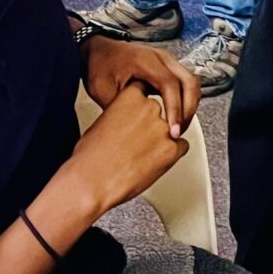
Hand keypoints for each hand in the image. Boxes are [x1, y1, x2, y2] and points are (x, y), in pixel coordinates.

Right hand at [67, 85, 188, 214]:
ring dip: (163, 140)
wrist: (91, 183)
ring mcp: (163, 128)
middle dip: (153, 125)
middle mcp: (151, 108)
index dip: (143, 105)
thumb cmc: (90, 157)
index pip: (146, 90)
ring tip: (143, 155)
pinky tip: (155, 162)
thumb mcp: (102, 122)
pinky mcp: (172, 150)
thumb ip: (121, 113)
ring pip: (174, 128)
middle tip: (139, 141)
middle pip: (161, 111)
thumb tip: (127, 118)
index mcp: (131, 97)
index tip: (140, 113)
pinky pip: (182, 147)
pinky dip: (172, 154)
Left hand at [83, 36, 199, 137]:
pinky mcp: (169, 68)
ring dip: (189, 105)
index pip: (170, 84)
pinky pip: (186, 83)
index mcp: (145, 61)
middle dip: (188, 109)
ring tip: (178, 126)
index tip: (173, 130)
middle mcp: (162, 58)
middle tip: (179, 131)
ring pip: (192, 82)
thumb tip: (138, 129)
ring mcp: (168, 61)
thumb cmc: (100, 66)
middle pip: (190, 82)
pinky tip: (176, 115)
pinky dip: (186, 100)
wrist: (99, 50)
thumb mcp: (103, 91)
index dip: (175, 109)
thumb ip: (123, 108)